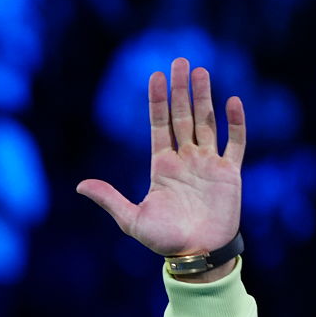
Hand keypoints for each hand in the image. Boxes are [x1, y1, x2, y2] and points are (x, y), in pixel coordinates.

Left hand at [77, 58, 245, 261]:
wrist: (196, 255)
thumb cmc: (163, 240)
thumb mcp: (131, 219)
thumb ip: (109, 199)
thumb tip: (79, 186)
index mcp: (161, 166)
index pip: (159, 125)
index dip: (158, 101)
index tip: (156, 76)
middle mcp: (185, 159)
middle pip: (183, 116)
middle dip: (181, 90)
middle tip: (180, 61)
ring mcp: (208, 163)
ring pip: (207, 122)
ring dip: (205, 97)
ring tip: (201, 71)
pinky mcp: (230, 173)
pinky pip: (235, 143)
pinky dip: (236, 123)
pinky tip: (233, 102)